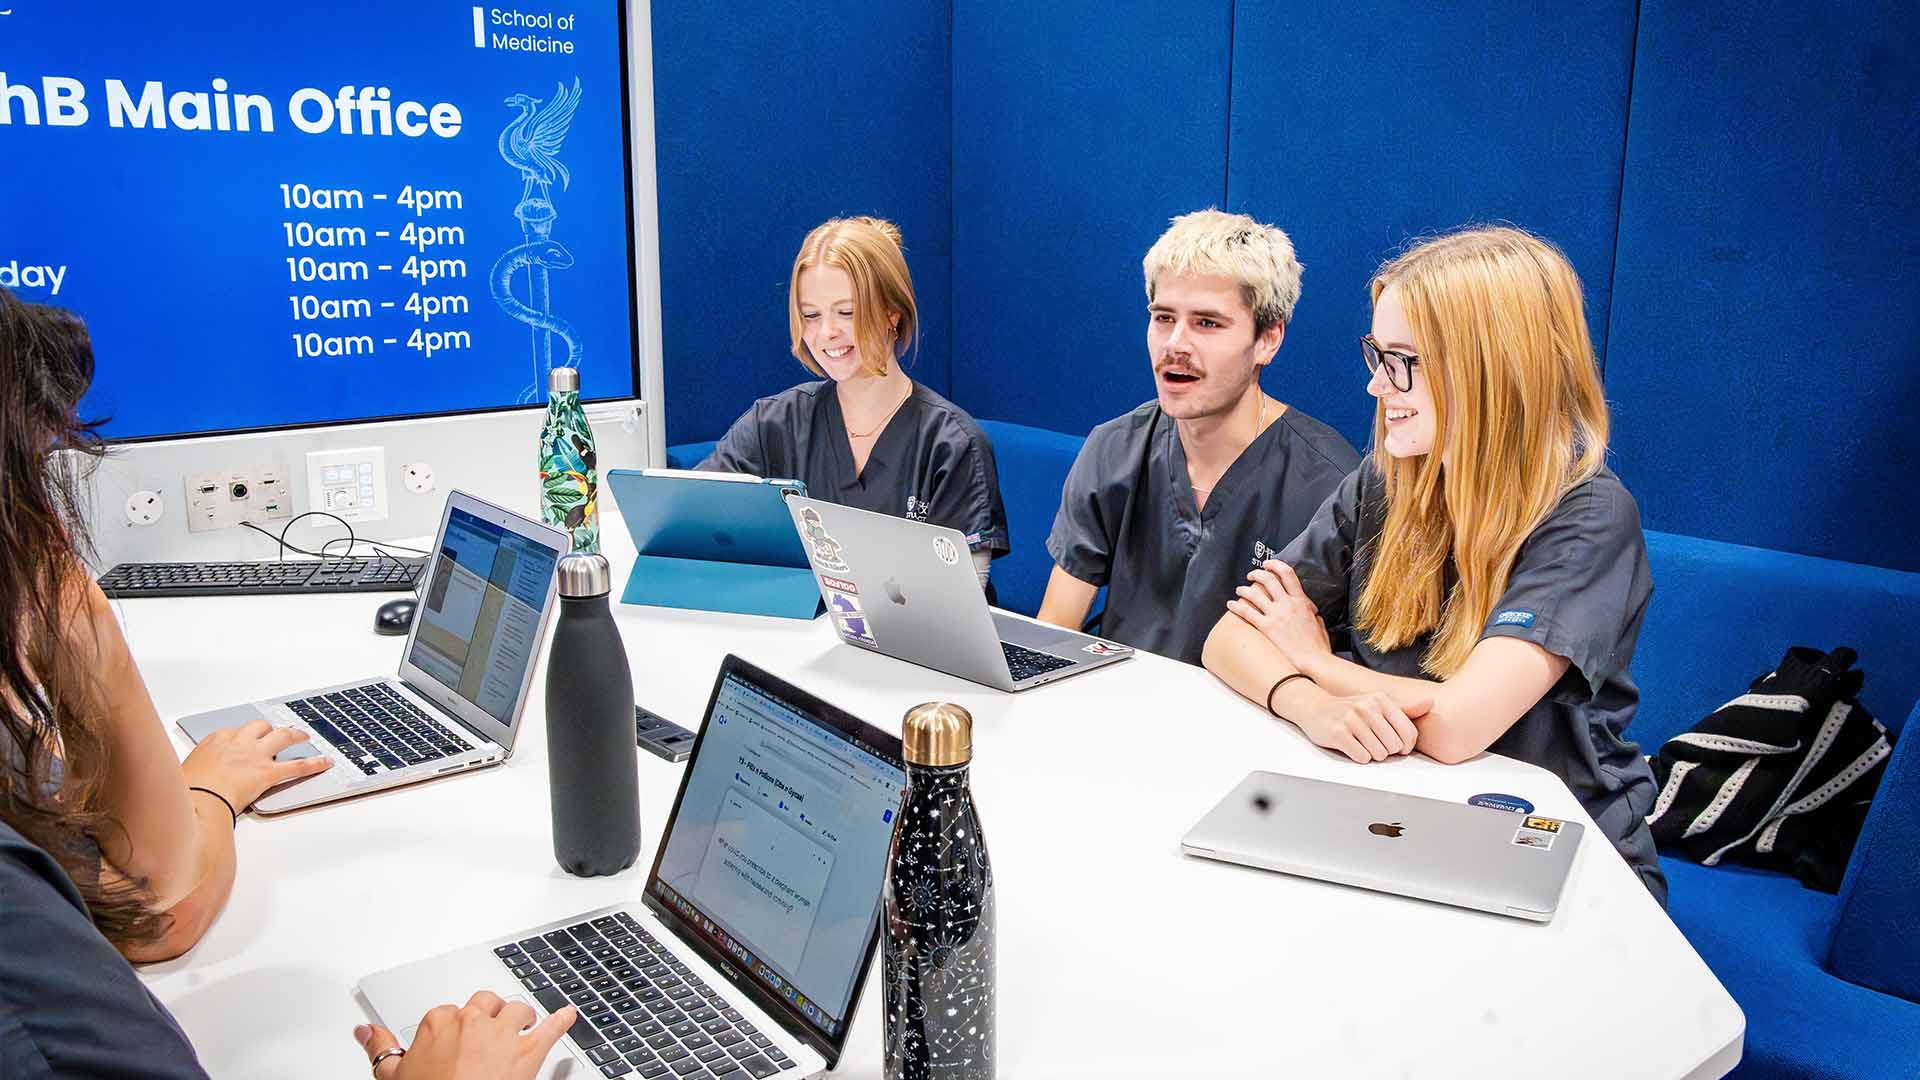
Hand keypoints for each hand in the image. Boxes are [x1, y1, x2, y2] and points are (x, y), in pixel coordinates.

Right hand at [179, 718, 331, 813]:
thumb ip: (196, 771)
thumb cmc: (187, 789)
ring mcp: (256, 755)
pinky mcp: (268, 772)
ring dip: (296, 735)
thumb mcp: (183, 773)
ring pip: (283, 737)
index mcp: (216, 741)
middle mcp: (239, 742)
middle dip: (270, 729)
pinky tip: (325, 762)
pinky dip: (315, 763)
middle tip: (277, 733)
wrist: (197, 798)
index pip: (235, 731)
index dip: (244, 736)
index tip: (246, 739)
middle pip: (260, 727)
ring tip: (304, 736)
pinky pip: (298, 765)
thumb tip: (193, 780)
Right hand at [357, 992, 577, 1079]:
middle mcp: (472, 1021)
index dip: (457, 1026)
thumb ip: (381, 1048)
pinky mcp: (528, 1051)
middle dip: (490, 1015)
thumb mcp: (394, 1076)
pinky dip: (562, 1020)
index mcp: (439, 1022)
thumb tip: (365, 1032)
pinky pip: (551, 1027)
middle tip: (489, 1033)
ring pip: (518, 1010)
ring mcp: (502, 1034)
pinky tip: (568, 1014)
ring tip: (522, 1028)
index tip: (458, 1038)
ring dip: (522, 1018)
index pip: (450, 1011)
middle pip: (487, 1003)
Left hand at [1229, 561, 1332, 668]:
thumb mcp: (1319, 622)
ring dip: (1244, 589)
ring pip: (1255, 594)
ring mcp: (1276, 615)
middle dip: (1257, 574)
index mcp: (1301, 601)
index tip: (1268, 565)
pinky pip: (1247, 612)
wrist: (1314, 660)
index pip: (1288, 574)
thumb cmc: (1318, 646)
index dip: (1275, 565)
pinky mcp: (1267, 627)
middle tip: (1252, 575)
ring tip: (1239, 589)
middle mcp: (1288, 604)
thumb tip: (1309, 609)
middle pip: (1268, 580)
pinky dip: (1237, 606)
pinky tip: (1230, 605)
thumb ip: (1311, 612)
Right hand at [1293, 691, 1430, 763]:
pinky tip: (1351, 747)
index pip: (1409, 734)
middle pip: (1394, 747)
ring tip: (1361, 743)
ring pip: (1379, 754)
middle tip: (1372, 742)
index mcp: (1381, 700)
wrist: (1315, 708)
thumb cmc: (1351, 710)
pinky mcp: (1338, 734)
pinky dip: (1358, 757)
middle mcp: (1367, 707)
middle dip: (1385, 750)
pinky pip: (1362, 757)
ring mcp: (1351, 720)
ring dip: (1371, 754)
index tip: (1395, 746)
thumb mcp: (1377, 705)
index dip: (1405, 747)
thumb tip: (1431, 701)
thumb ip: (1405, 708)